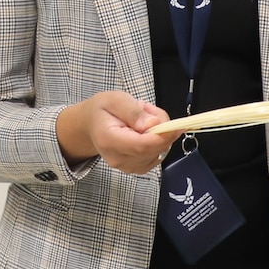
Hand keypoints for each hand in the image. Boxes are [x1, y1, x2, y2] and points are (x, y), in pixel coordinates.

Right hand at [56, 91, 180, 174]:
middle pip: (153, 150)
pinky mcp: (136, 168)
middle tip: (149, 111)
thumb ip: (135, 112)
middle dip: (162, 130)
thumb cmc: (103, 110)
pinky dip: (158, 142)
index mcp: (109, 140)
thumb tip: (154, 125)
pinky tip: (146, 131)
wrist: (91, 125)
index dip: (163, 137)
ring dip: (160, 135)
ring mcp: (126, 166)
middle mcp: (117, 158)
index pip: (142, 146)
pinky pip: (157, 155)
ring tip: (143, 119)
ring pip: (158, 153)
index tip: (177, 125)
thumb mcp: (116, 100)